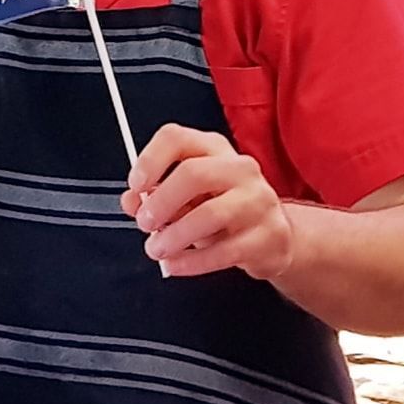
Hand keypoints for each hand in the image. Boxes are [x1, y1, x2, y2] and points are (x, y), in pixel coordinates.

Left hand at [123, 123, 293, 281]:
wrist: (273, 237)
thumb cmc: (222, 209)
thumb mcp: (186, 197)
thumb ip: (154, 195)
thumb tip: (131, 202)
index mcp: (212, 149)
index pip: (176, 138)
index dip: (150, 160)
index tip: (135, 185)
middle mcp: (239, 168)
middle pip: (194, 174)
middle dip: (162, 201)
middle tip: (144, 222)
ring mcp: (259, 201)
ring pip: (211, 214)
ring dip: (175, 236)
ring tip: (156, 249)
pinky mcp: (269, 235)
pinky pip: (226, 250)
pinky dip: (193, 261)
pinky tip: (175, 264)